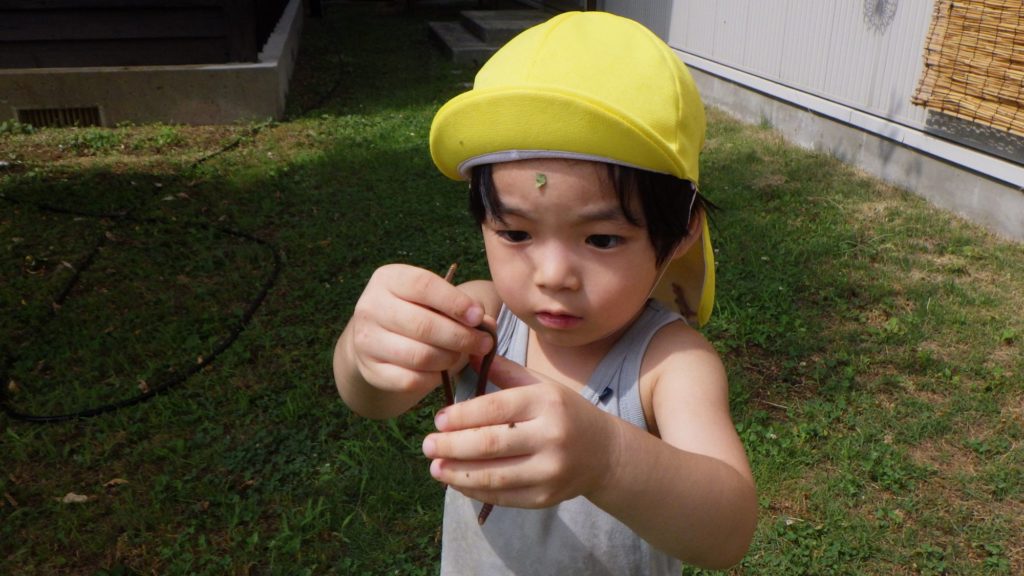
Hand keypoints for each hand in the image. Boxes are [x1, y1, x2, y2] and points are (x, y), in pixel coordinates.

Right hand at [345, 264, 493, 396]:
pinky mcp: (371, 370)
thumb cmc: (417, 311)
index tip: (478, 317)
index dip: (455, 302)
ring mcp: (367, 340)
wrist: (378, 337)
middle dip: (461, 337)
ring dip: (450, 359)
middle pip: (424, 325)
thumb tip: (486, 324)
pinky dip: (433, 378)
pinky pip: (411, 380)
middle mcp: (371, 306)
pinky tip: (442, 370)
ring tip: (461, 355)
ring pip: (419, 356)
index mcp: (389, 279)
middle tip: (484, 344)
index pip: (424, 285)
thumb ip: (463, 306)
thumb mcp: (435, 298)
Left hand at [422, 355, 619, 508]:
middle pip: (490, 443)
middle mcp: (552, 435)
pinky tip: (457, 481)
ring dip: (457, 473)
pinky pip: (502, 496)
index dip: (461, 416)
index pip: (494, 409)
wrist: (604, 452)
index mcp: (547, 401)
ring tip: (435, 467)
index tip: (438, 420)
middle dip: (451, 446)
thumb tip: (465, 351)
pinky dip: (475, 489)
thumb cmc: (563, 411)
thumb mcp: (539, 384)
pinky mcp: (546, 497)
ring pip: (493, 475)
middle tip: (427, 445)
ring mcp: (550, 470)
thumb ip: (504, 371)